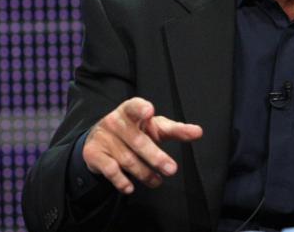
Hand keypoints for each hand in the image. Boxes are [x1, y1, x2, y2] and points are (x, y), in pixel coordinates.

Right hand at [83, 97, 202, 193]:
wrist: (99, 138)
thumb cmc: (135, 129)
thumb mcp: (154, 127)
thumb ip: (176, 130)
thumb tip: (199, 132)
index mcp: (131, 110)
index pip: (135, 106)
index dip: (141, 108)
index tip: (149, 111)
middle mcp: (116, 121)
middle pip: (138, 141)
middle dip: (156, 157)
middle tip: (172, 169)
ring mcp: (104, 137)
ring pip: (128, 159)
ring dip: (145, 174)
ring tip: (158, 181)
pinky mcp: (94, 153)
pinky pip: (110, 170)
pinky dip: (121, 181)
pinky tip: (130, 187)